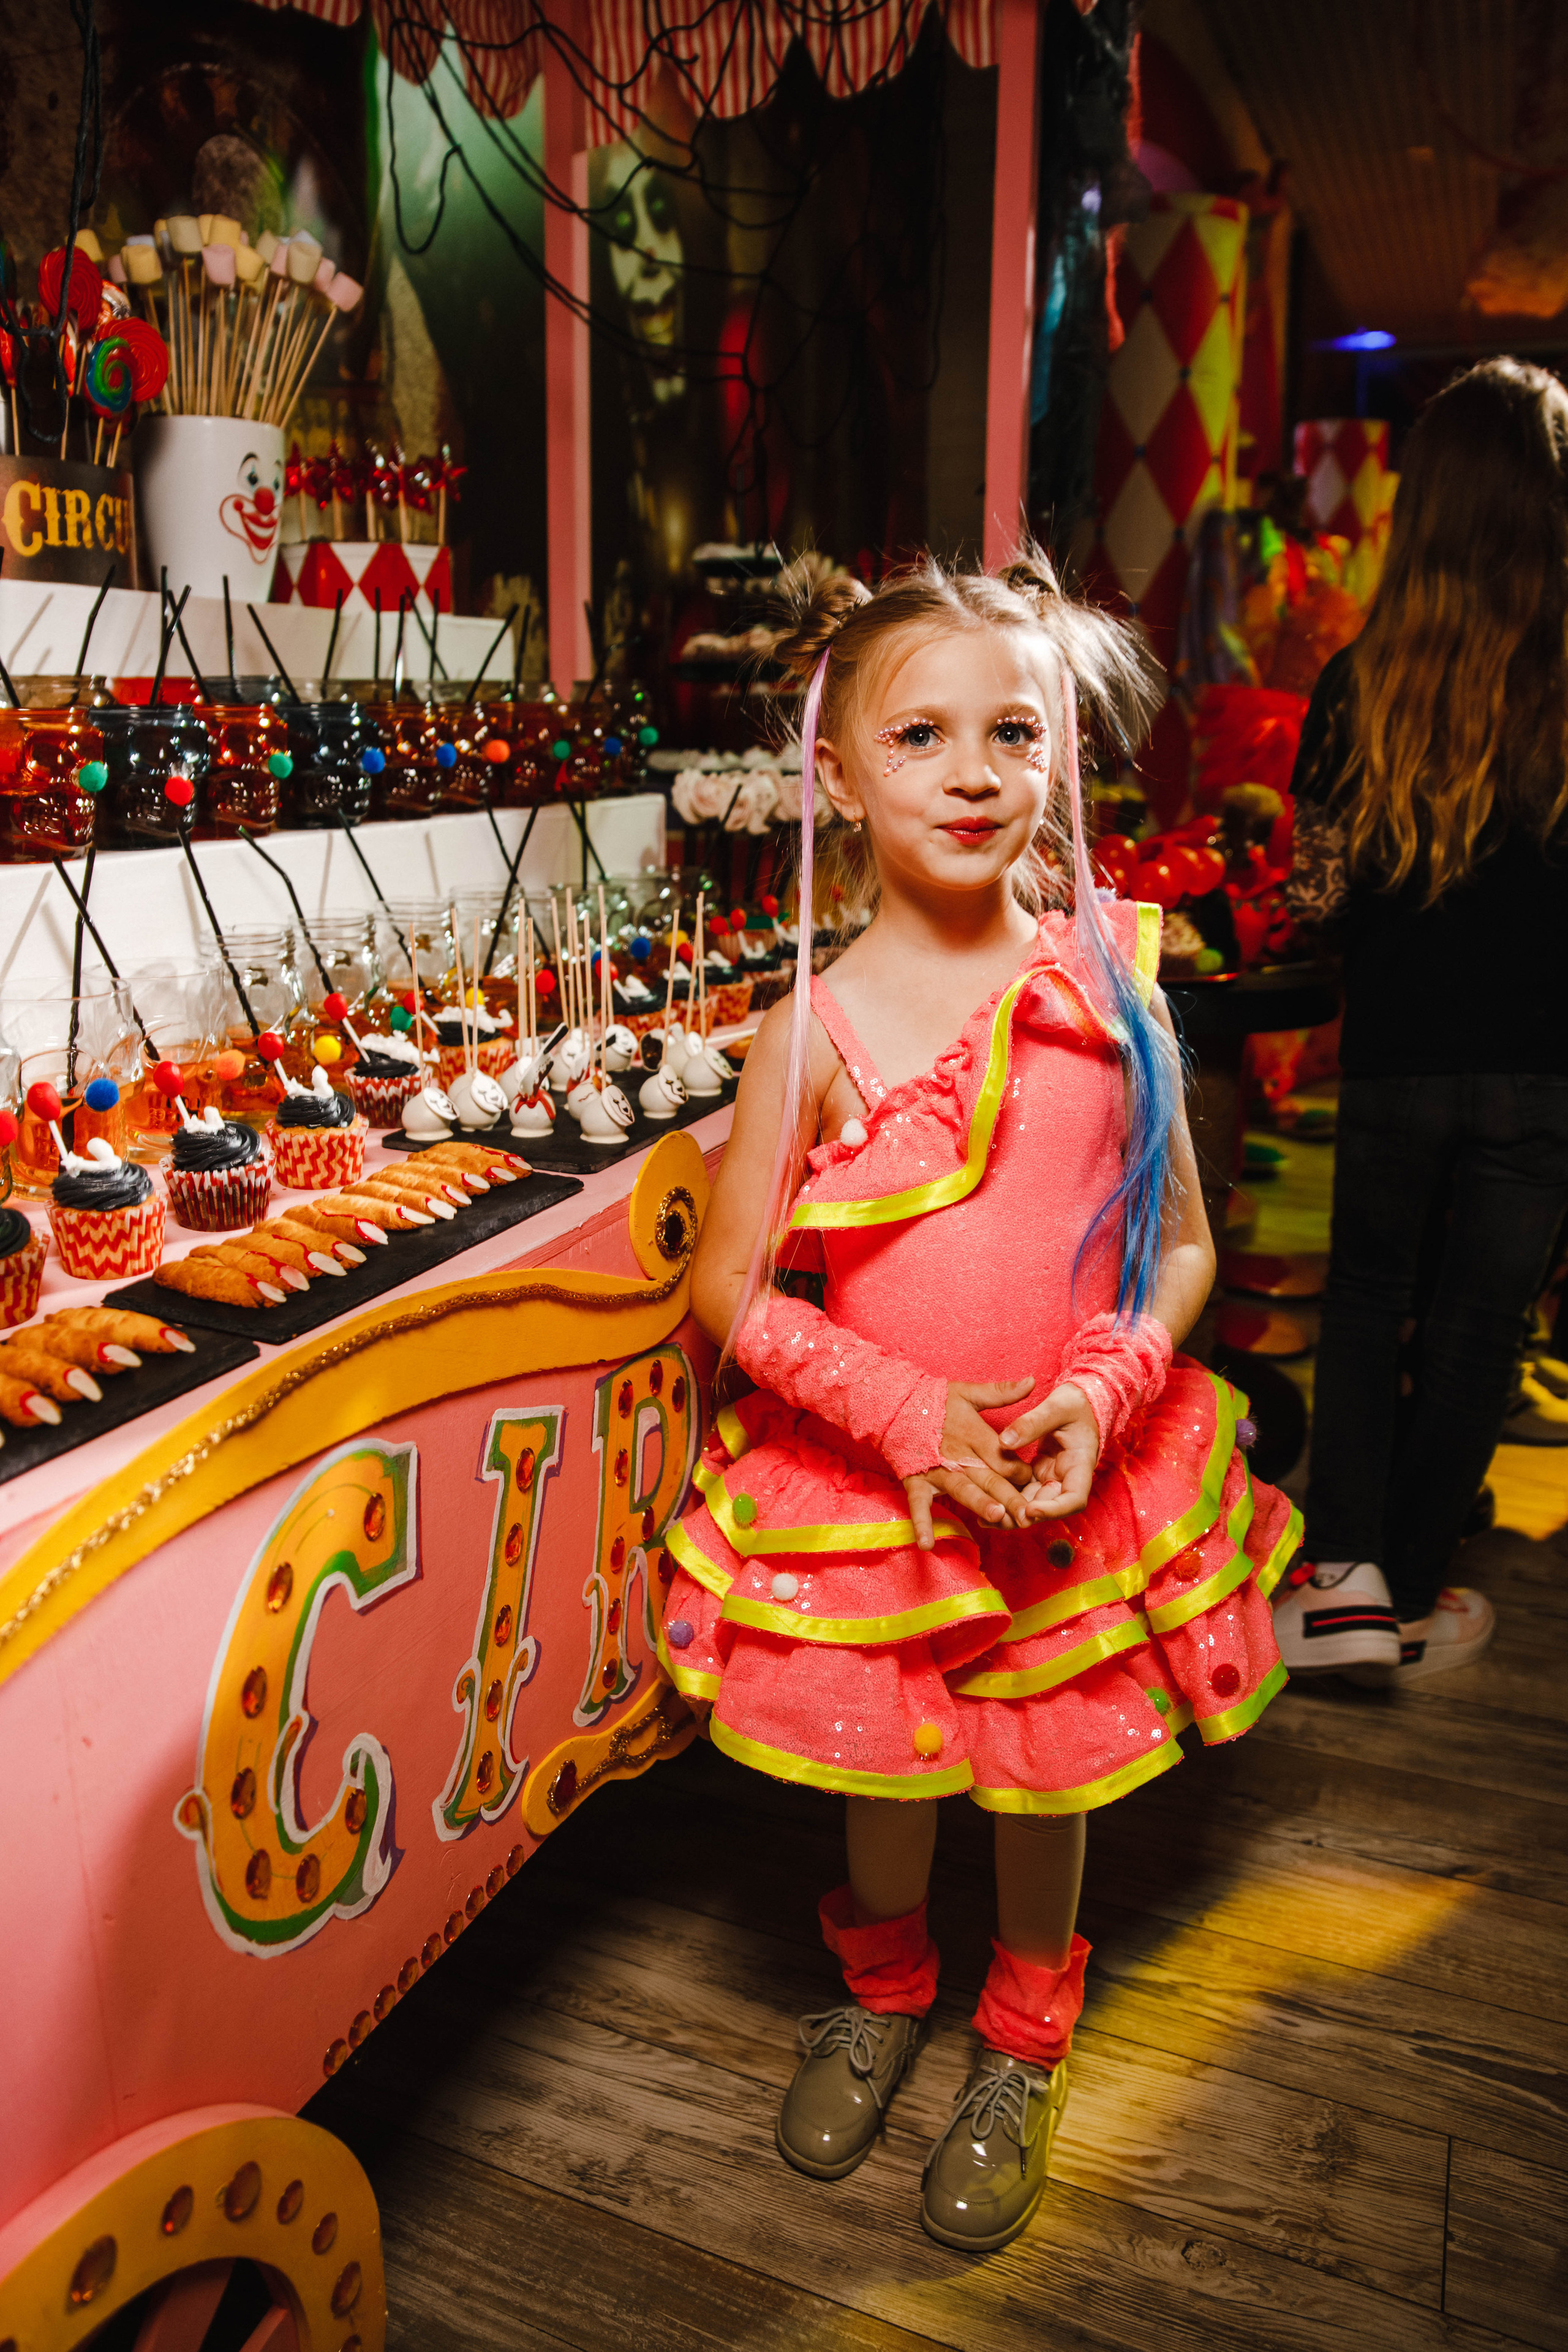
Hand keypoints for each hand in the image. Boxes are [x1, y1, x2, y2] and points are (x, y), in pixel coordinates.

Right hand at [903, 1377, 1034, 1549]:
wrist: (894, 1404)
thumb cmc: (934, 1400)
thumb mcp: (968, 1392)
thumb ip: (1001, 1392)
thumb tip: (1032, 1381)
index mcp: (974, 1434)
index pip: (1004, 1458)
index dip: (1022, 1472)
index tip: (1038, 1485)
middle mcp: (959, 1455)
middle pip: (989, 1478)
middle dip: (1010, 1497)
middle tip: (1028, 1514)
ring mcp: (937, 1470)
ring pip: (962, 1490)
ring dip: (978, 1503)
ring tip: (995, 1516)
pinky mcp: (917, 1481)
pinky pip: (919, 1506)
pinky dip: (922, 1524)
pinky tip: (927, 1545)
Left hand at [998, 1382, 1099, 1518]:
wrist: (1077, 1401)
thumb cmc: (1074, 1403)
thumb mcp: (1056, 1407)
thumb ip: (1032, 1423)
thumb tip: (1004, 1442)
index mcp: (1080, 1465)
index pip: (1074, 1499)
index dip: (1053, 1510)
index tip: (1029, 1510)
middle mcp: (1067, 1478)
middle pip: (1049, 1507)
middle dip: (1024, 1515)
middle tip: (997, 1515)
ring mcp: (1051, 1477)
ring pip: (1032, 1503)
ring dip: (1012, 1511)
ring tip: (984, 1517)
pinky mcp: (1037, 1473)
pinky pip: (1022, 1490)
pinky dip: (1006, 1497)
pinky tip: (985, 1501)